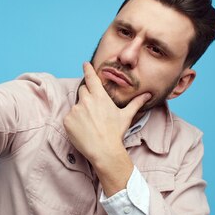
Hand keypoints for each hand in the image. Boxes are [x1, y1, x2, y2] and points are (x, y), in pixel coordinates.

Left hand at [63, 62, 150, 195]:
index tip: (85, 64)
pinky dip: (74, 122)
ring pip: (77, 105)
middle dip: (87, 96)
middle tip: (93, 109)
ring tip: (90, 124)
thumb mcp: (126, 116)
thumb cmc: (116, 133)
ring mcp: (75, 110)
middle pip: (83, 90)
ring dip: (81, 111)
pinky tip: (83, 130)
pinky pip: (69, 117)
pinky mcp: (67, 120)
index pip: (91, 78)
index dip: (87, 69)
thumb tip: (147, 95)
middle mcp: (86, 101)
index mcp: (100, 97)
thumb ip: (136, 103)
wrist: (104, 151)